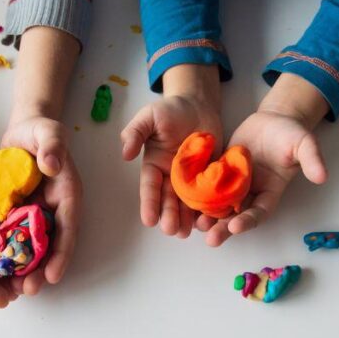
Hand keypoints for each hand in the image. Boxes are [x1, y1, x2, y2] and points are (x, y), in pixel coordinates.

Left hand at [1, 116, 82, 295]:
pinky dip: (10, 254)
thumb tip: (52, 164)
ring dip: (26, 269)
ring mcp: (39, 213)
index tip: (53, 274)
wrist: (23, 132)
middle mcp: (56, 208)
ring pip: (34, 247)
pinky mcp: (21, 214)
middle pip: (52, 244)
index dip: (61, 252)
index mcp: (67, 193)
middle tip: (29, 289)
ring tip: (12, 290)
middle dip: (42, 269)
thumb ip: (52, 145)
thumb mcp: (47, 131)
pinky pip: (17, 238)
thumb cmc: (38, 130)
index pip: (67, 227)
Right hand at [121, 64, 222, 237]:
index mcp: (154, 166)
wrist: (199, 105)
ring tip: (189, 232)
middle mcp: (172, 176)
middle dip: (169, 216)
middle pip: (169, 200)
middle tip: (171, 231)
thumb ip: (135, 132)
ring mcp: (192, 178)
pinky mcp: (211, 176)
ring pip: (189, 203)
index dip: (149, 204)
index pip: (150, 187)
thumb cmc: (171, 109)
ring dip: (188, 218)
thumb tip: (125, 153)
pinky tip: (213, 218)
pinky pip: (211, 193)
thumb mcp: (149, 116)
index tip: (148, 220)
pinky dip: (212, 206)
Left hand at [200, 109, 326, 246]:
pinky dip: (198, 196)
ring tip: (196, 225)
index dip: (248, 221)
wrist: (273, 120)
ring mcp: (235, 184)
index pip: (259, 212)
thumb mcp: (304, 143)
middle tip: (211, 239)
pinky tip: (185, 202)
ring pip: (220, 206)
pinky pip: (208, 188)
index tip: (235, 227)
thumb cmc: (291, 134)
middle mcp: (252, 193)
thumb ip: (312, 159)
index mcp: (270, 192)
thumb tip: (323, 176)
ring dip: (209, 217)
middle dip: (224, 229)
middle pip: (237, 216)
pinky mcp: (221, 172)